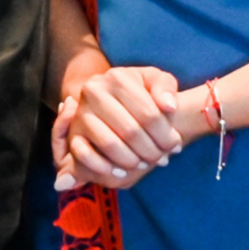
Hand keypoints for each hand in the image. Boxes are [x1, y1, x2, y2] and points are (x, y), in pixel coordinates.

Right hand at [54, 60, 187, 190]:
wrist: (113, 99)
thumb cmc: (139, 92)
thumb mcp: (155, 80)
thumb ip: (166, 87)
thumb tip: (168, 107)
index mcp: (117, 77)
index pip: (149, 114)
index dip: (166, 135)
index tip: (175, 147)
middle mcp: (94, 91)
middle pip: (131, 131)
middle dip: (151, 151)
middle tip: (162, 160)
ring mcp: (80, 113)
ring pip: (110, 144)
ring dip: (132, 161)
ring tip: (145, 164)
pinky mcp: (73, 133)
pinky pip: (85, 155)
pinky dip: (105, 167)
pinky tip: (121, 172)